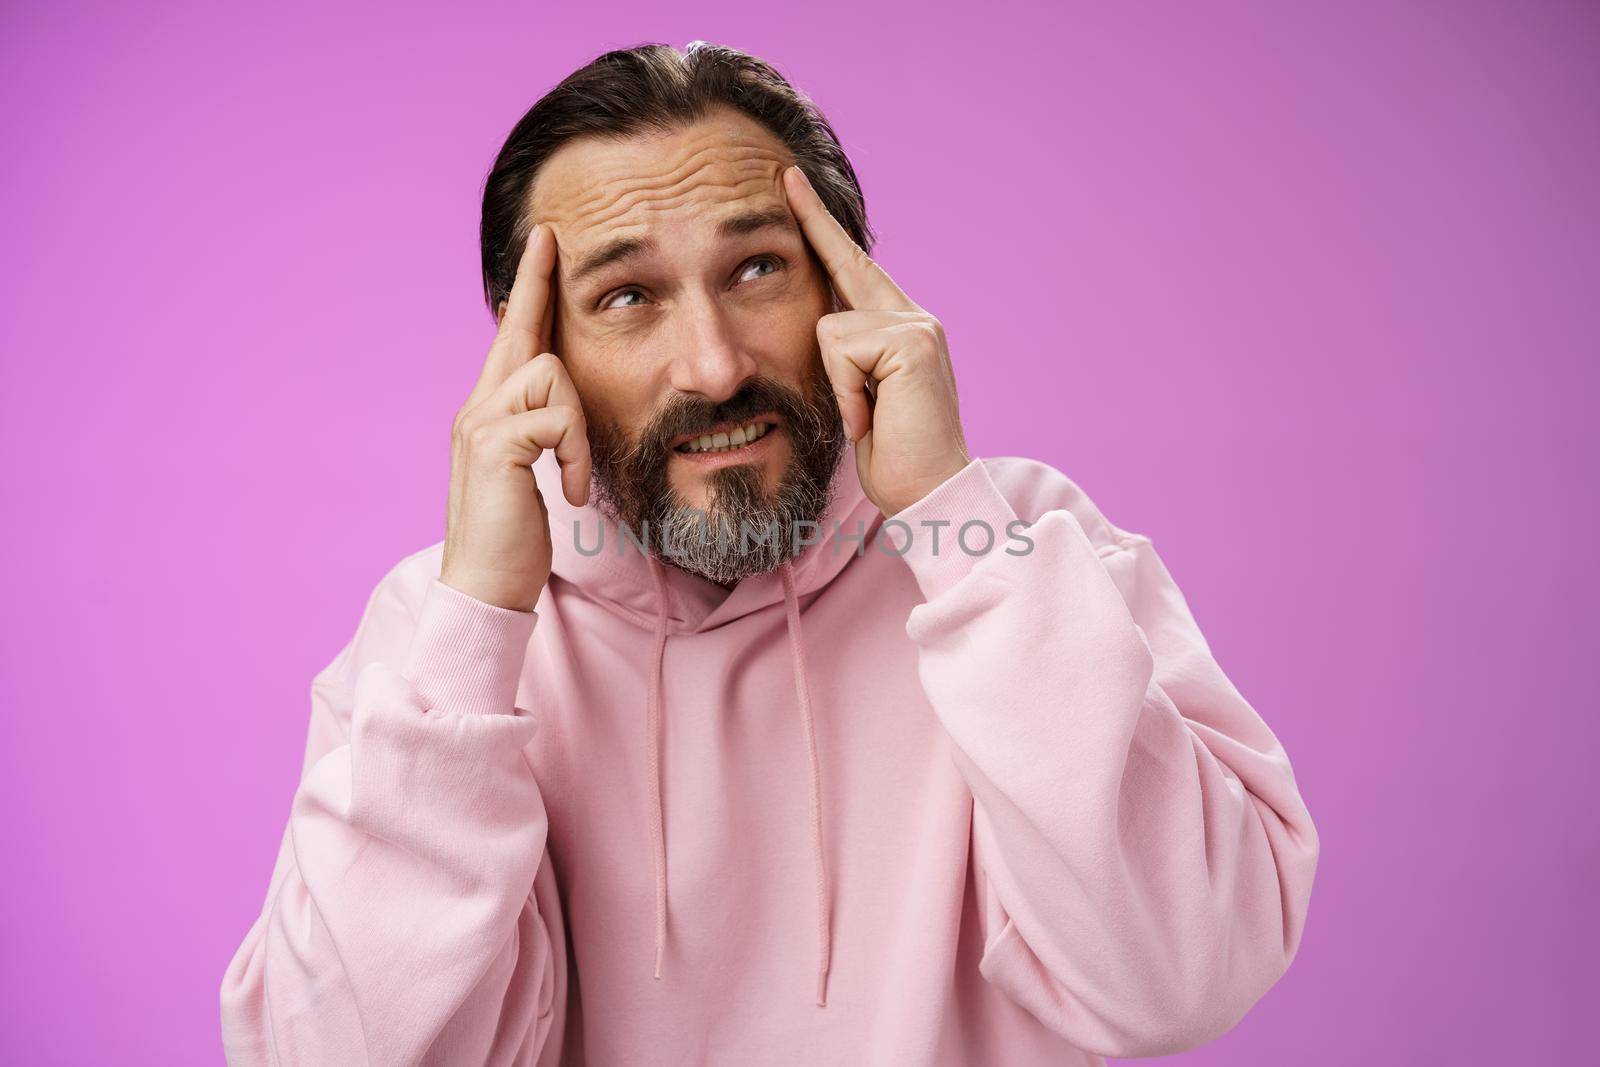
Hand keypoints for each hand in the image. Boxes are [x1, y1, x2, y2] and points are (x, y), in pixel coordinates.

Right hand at [440, 223, 590, 612]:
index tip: (544, 247)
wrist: (485, 587)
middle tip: (552, 237)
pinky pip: (557, 419)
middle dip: (538, 281)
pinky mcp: (496, 445)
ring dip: (579, 429)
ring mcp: (481, 423)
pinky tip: (569, 493)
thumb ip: (541, 432)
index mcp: (490, 412)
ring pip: (552, 373)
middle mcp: (478, 407)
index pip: (512, 340)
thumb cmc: (515, 539)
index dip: (530, 293)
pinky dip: (574, 457)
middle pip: (518, 330)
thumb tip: (561, 399)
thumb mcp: (532, 474)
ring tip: (573, 480)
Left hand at [782, 165, 969, 516]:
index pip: (852, 268)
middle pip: (844, 263)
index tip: (793, 185)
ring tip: (866, 417)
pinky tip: (871, 419)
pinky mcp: (912, 342)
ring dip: (836, 383)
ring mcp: (917, 326)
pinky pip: (841, 348)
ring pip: (829, 326)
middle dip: (812, 219)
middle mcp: (914, 317)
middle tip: (784, 172)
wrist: (930, 493)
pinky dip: (847, 393)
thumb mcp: (859, 397)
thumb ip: (846, 356)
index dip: (821, 228)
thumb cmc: (893, 457)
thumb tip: (816, 326)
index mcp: (900, 327)